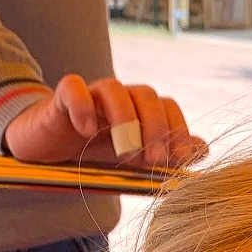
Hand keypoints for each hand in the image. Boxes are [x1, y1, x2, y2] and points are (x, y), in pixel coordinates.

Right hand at [3, 74, 205, 166]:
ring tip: (125, 153)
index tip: (178, 160)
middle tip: (153, 160)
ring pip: (114, 88)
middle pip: (146, 94)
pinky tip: (86, 132)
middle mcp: (120, 100)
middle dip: (155, 128)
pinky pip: (73, 89)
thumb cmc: (93, 157)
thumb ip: (166, 157)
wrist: (48, 154)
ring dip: (125, 120)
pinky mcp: (61, 99)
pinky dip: (82, 107)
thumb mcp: (134, 163)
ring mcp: (91, 96)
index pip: (168, 107)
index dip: (177, 130)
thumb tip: (203, 148)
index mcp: (140, 113)